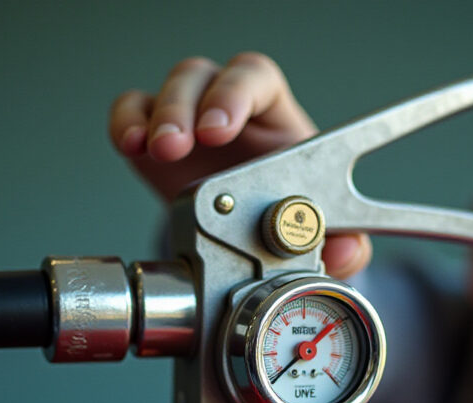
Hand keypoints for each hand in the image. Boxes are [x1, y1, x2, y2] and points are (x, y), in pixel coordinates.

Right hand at [110, 52, 371, 278]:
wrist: (246, 246)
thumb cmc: (286, 225)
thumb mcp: (321, 239)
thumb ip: (344, 247)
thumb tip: (347, 254)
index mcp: (277, 123)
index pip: (258, 82)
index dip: (237, 94)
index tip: (220, 128)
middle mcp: (233, 112)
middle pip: (208, 78)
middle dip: (189, 106)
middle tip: (183, 144)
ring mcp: (191, 121)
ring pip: (172, 89)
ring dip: (159, 116)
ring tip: (155, 150)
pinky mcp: (155, 140)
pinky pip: (133, 110)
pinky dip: (125, 122)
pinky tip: (130, 146)